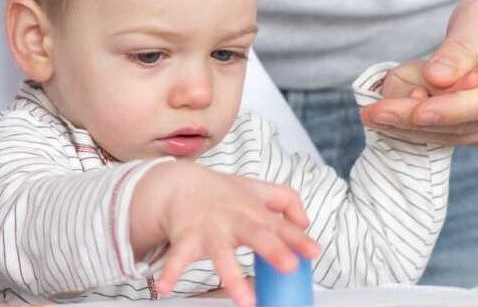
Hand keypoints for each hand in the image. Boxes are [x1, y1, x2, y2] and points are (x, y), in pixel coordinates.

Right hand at [130, 161, 318, 306]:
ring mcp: (209, 230)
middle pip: (255, 234)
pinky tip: (165, 287)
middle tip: (288, 265)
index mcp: (253, 211)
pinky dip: (170, 271)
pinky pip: (177, 257)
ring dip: (231, 275)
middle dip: (272, 249)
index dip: (298, 239)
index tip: (313, 252)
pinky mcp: (186, 239)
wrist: (176, 183)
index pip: (280, 225)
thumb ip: (285, 199)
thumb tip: (306, 223)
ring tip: (245, 301)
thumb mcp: (255, 188)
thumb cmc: (220, 193)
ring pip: (221, 253)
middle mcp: (233, 220)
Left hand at [361, 0, 477, 145]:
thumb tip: (436, 77)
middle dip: (412, 121)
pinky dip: (423, 127)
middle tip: (370, 114)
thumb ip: (460, 49)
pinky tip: (395, 117)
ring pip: (455, 133)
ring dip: (412, 127)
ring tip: (376, 115)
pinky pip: (454, 133)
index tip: (409, 111)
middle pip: (462, 125)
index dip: (444, 111)